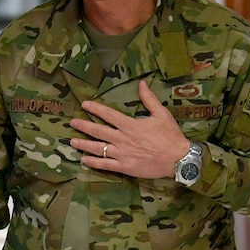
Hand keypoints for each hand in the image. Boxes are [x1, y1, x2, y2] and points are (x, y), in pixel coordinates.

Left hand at [68, 82, 193, 178]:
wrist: (177, 159)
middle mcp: (122, 139)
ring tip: (72, 141)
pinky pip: (105, 165)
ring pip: (98, 148)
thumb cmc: (170, 136)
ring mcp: (122, 154)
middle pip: (98, 131)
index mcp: (130, 125)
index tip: (84, 105)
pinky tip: (84, 160)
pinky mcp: (124, 167)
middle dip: (83, 126)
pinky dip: (93, 163)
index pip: (108, 114)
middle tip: (72, 122)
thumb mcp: (161, 114)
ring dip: (83, 144)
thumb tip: (142, 83)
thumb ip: (149, 99)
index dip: (95, 109)